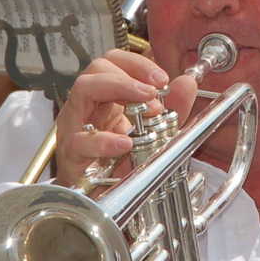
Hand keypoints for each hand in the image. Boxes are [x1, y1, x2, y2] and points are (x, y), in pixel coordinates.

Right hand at [53, 50, 197, 186]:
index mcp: (105, 99)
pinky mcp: (71, 154)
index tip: (162, 78)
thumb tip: (187, 83)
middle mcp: (88, 107)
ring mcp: (76, 127)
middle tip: (154, 90)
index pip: (113, 62)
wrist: (97, 198)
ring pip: (82, 89)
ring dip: (117, 89)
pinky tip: (125, 143)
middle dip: (129, 72)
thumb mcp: (152, 134)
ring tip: (144, 105)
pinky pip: (80, 141)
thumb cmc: (118, 163)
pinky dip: (104, 141)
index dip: (137, 64)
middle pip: (97, 68)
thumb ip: (172, 111)